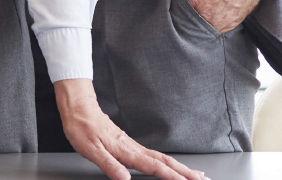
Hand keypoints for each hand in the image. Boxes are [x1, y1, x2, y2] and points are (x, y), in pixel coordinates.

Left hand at [55, 78, 204, 179]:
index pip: (155, 166)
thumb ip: (109, 165)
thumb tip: (124, 178)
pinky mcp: (129, 143)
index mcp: (127, 152)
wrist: (78, 108)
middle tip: (203, 179)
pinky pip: (154, 155)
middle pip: (165, 162)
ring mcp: (133, 145)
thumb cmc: (82, 128)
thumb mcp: (90, 150)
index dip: (172, 176)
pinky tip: (170, 165)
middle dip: (185, 172)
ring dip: (180, 167)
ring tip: (195, 175)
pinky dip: (167, 162)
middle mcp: (134, 148)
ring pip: (162, 158)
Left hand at [135, 0, 277, 32]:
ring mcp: (226, 20)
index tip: (170, 3)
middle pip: (189, 23)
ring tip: (197, 6)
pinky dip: (213, 20)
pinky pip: (220, 27)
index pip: (173, 16)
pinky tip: (209, 9)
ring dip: (199, 19)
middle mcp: (211, 17)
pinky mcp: (237, 20)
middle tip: (186, 2)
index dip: (170, 9)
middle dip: (184, 16)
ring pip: (204, 27)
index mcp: (195, 4)